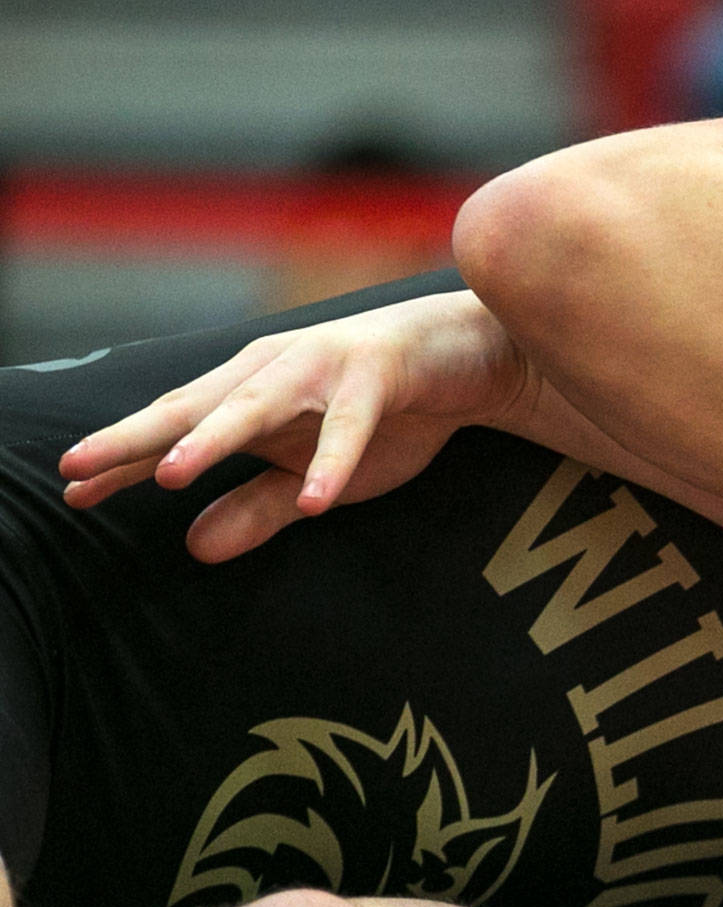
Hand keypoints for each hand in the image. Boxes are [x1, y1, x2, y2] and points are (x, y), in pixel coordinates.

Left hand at [58, 291, 534, 563]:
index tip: (73, 490)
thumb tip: (196, 547)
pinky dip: (332, 463)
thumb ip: (260, 509)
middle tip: (80, 467)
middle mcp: (269, 373)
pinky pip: (350, 430)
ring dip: (213, 440)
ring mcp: (320, 371)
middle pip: (193, 410)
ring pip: (257, 408)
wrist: (466, 359)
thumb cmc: (388, 414)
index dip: (124, 459)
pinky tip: (316, 500)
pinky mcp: (375, 378)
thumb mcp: (316, 478)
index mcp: (249, 394)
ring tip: (173, 476)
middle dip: (136, 440)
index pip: (174, 430)